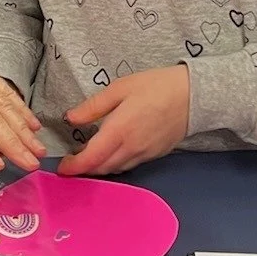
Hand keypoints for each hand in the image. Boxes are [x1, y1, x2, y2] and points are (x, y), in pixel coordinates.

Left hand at [60, 65, 189, 175]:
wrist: (194, 96)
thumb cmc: (156, 86)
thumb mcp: (120, 88)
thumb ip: (93, 106)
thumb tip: (70, 118)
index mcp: (119, 131)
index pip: (91, 158)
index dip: (74, 167)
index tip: (62, 168)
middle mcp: (131, 148)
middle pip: (101, 168)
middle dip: (84, 168)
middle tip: (72, 160)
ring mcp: (144, 154)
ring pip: (115, 169)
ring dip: (99, 167)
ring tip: (89, 155)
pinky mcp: (155, 155)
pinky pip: (129, 165)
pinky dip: (115, 164)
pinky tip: (112, 153)